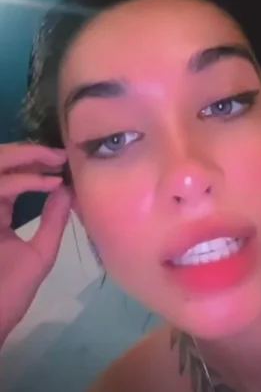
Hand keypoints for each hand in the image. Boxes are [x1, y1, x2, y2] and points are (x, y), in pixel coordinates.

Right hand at [0, 143, 70, 344]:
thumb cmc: (9, 293)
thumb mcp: (39, 252)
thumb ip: (51, 220)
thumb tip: (67, 190)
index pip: (8, 179)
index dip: (31, 165)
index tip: (62, 160)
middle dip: (25, 153)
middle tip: (57, 153)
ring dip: (22, 159)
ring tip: (54, 160)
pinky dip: (18, 182)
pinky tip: (45, 183)